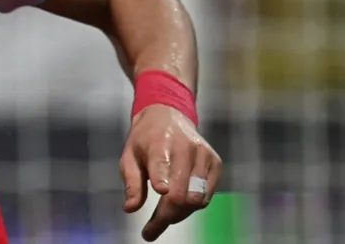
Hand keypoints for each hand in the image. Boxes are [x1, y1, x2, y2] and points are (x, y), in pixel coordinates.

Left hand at [120, 104, 221, 240]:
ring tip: (163, 218)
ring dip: (179, 214)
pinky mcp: (215, 163)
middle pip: (180, 191)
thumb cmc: (145, 139)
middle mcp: (185, 147)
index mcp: (159, 142)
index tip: (161, 191)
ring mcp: (204, 155)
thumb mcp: (129, 155)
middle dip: (166, 216)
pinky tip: (179, 206)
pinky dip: (192, 206)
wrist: (168, 116)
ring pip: (196, 198)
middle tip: (152, 229)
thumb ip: (131, 182)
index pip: (161, 163)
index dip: (161, 178)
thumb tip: (130, 208)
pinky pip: (206, 195)